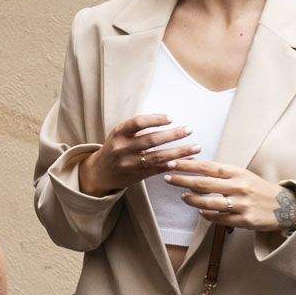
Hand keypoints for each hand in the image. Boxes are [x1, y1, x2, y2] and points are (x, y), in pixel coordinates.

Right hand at [76, 114, 199, 195]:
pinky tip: (183, 162)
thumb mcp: (120, 134)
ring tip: (196, 147)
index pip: (138, 122)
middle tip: (189, 130)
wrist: (99, 172)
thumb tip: (166, 120)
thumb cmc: (114, 148)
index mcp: (119, 133)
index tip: (171, 118)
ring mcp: (128, 163)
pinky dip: (171, 165)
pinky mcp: (135, 176)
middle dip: (173, 134)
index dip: (155, 119)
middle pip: (151, 140)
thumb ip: (137, 128)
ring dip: (179, 152)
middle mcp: (122, 148)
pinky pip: (156, 170)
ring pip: (157, 157)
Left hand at [163, 159, 295, 231]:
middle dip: (182, 180)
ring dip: (192, 200)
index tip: (172, 163)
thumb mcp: (243, 175)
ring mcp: (241, 205)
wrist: (285, 207)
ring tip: (182, 197)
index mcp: (238, 173)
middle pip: (204, 184)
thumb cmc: (258, 189)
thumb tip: (196, 166)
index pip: (208, 167)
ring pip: (209, 203)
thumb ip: (222, 173)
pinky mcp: (244, 220)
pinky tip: (200, 212)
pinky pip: (220, 219)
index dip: (188, 165)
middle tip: (166, 177)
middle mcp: (239, 187)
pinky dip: (207, 215)